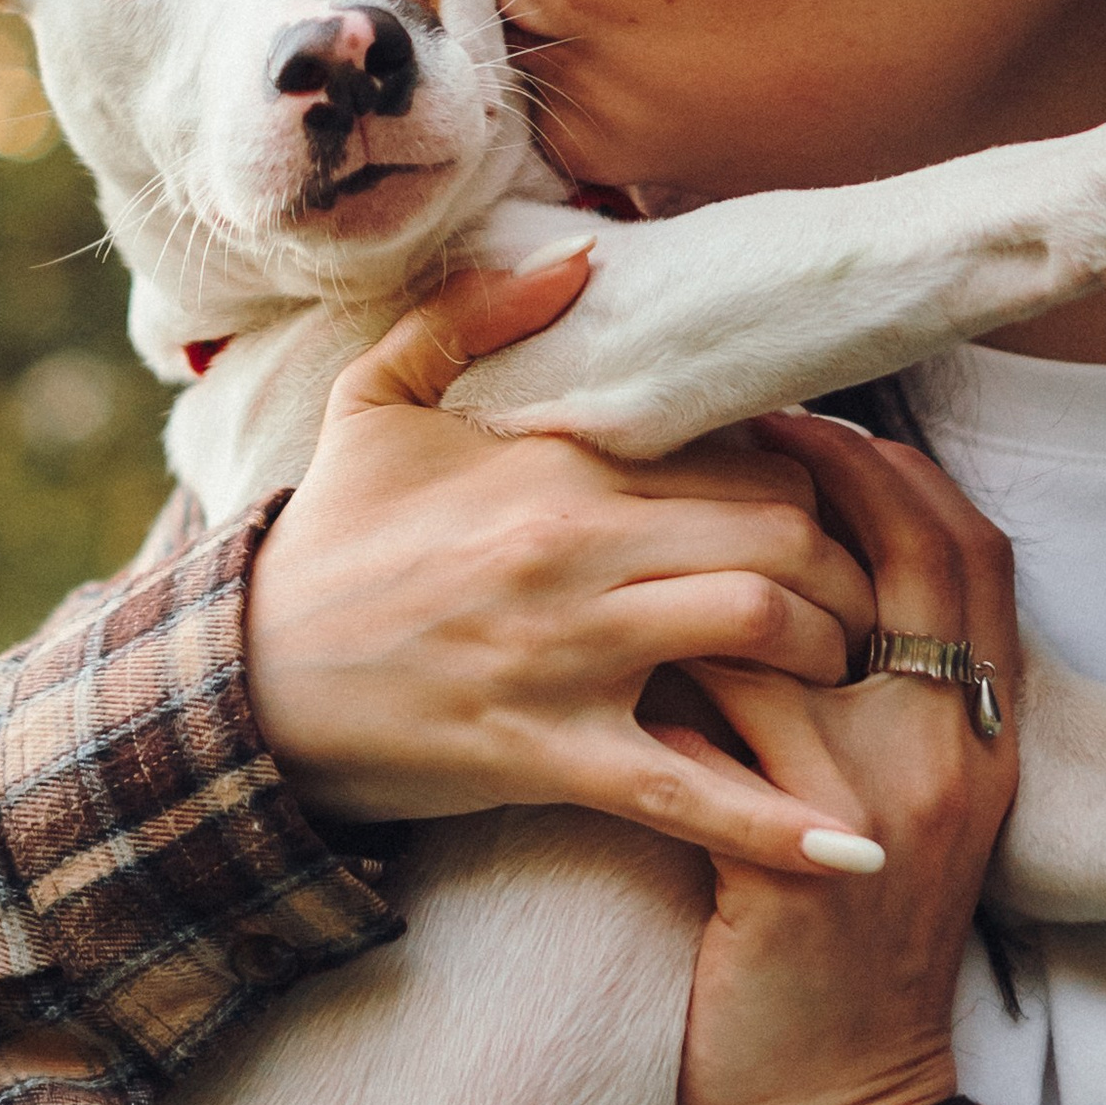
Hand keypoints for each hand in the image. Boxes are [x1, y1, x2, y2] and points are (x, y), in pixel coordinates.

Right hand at [245, 251, 886, 874]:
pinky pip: (689, 790)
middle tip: (860, 601)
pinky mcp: (551, 755)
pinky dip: (779, 823)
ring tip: (842, 675)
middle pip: (780, 533)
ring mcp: (567, 656)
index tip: (823, 515)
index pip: (739, 451)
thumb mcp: (376, 398)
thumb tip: (582, 252)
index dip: (807, 482)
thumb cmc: (331, 541)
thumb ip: (474, 311)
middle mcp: (576, 550)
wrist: (244, 678)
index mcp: (555, 464)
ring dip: (829, 655)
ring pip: (761, 628)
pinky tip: (856, 852)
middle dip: (845, 569)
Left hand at [673, 417, 1020, 1104]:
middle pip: (913, 555)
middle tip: (730, 423)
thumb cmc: (835, 952)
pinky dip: (670, 676)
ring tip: (640, 513)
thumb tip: (796, 570)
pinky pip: (730, 729)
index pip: (973, 551)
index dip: (900, 472)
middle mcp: (953, 750)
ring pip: (807, 627)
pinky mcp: (803, 859)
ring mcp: (885, 804)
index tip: (820, 418)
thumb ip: (875, 700)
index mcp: (983, 731)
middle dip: (822, 471)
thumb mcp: (898, 812)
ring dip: (717, 560)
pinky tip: (610, 647)